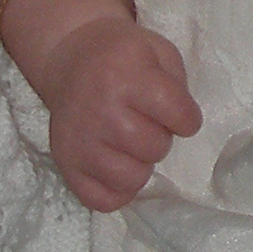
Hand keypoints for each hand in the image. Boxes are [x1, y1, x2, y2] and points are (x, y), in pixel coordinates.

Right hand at [38, 12, 202, 212]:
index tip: (178, 114)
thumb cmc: (122, 56)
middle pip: (155, 148)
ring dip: (141, 164)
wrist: (70, 57)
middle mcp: (100, 111)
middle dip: (161, 137)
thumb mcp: (158, 51)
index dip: (187, 118)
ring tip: (131, 143)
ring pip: (132, 179)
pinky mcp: (66, 163)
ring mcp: (79, 141)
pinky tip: (117, 165)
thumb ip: (178, 86)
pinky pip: (102, 200)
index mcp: (125, 76)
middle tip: (146, 123)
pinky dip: (117, 190)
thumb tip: (182, 127)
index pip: (178, 115)